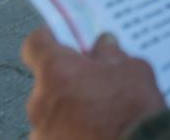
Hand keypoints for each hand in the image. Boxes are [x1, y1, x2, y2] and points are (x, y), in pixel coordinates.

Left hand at [23, 29, 166, 139]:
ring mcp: (41, 131)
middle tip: (94, 86)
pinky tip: (94, 134)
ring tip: (98, 117)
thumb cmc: (134, 111)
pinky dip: (70, 133)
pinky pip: (55, 135)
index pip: (35, 44)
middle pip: (47, 82)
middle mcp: (40, 101)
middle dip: (67, 82)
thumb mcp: (133, 71)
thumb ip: (112, 55)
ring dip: (68, 111)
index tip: (59, 39)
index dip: (48, 39)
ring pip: (52, 113)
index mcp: (57, 70)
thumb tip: (103, 45)